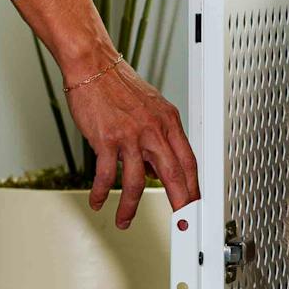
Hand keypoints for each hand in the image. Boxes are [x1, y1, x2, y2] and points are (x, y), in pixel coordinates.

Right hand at [63, 51, 199, 225]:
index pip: (189, 161)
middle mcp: (154, 129)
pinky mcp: (107, 139)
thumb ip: (158, 138)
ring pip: (138, 181)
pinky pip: (107, 175)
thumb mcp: (151, 108)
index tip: (195, 206)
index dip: (194, 187)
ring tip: (125, 220)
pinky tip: (98, 201)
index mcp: (168, 121)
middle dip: (180, 202)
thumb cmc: (119, 86)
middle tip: (181, 222)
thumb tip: (157, 169)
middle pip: (174, 174)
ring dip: (130, 207)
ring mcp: (131, 135)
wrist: (93, 66)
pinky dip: (102, 192)